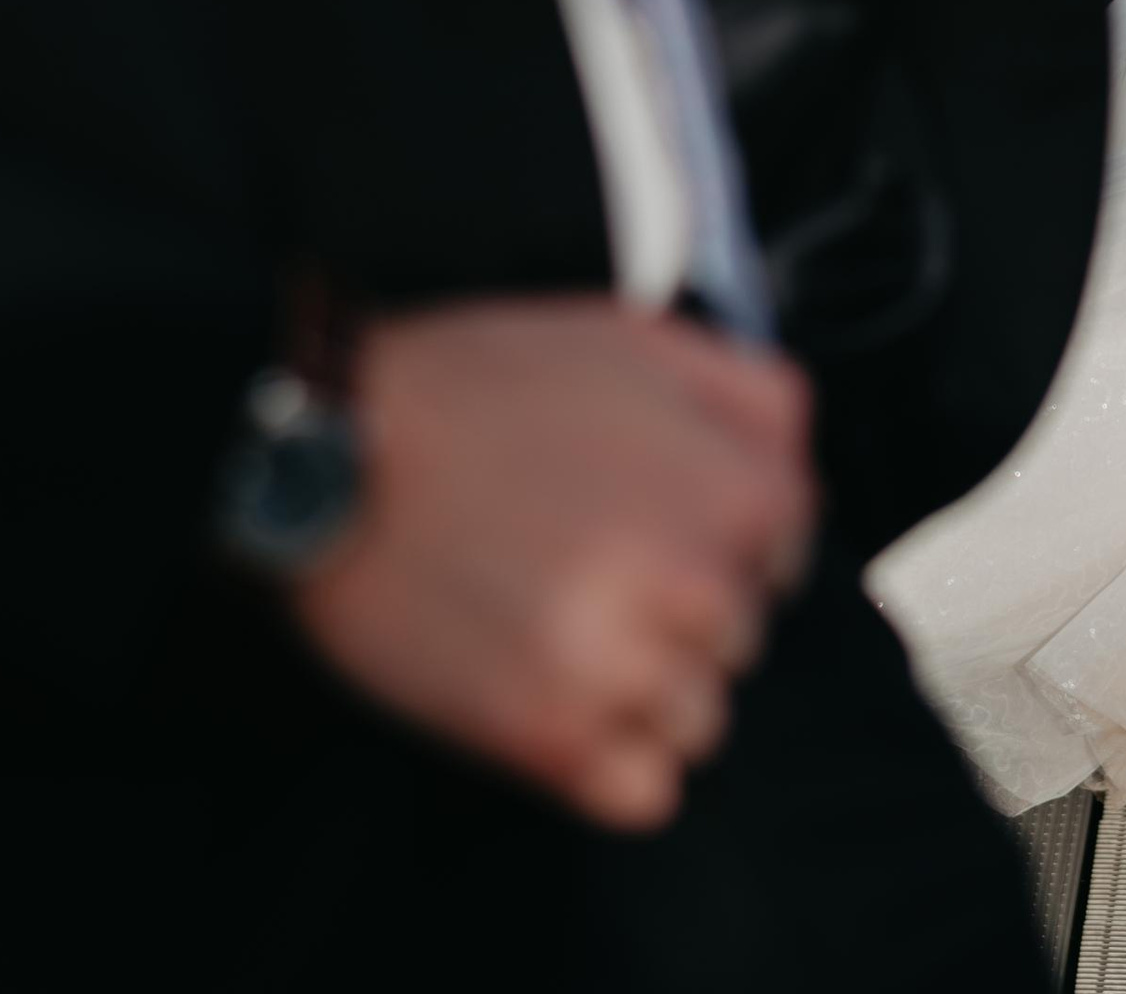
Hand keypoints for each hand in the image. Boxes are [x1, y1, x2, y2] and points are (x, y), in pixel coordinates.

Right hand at [288, 297, 814, 828]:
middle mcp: (690, 580)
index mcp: (729, 484)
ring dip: (646, 688)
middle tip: (595, 567)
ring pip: (700, 721)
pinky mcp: (548, 738)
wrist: (330, 446)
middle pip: (743, 637)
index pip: (787, 544)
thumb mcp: (636, 334)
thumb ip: (748, 393)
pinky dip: (611, 761)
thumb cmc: (479, 383)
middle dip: (684, 608)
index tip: (662, 519)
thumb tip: (796, 465)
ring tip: (563, 629)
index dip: (723, 529)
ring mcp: (622, 666)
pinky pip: (645, 792)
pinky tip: (555, 696)